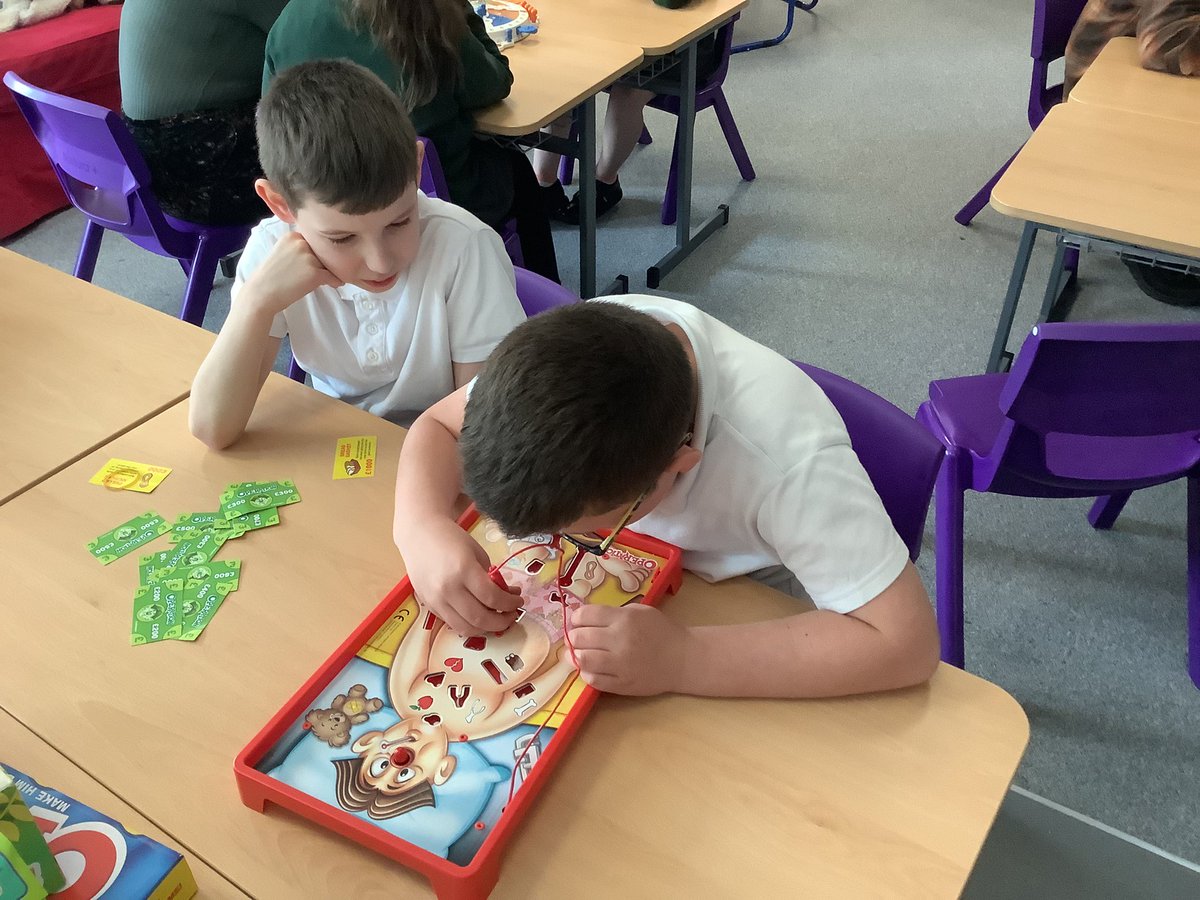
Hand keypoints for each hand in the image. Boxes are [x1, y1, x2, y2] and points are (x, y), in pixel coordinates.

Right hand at [241, 232, 341, 317]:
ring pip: (329, 263)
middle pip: (323, 251)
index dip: (317, 252)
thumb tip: (320, 253)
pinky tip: (335, 284)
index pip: (314, 240)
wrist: (261, 294)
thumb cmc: (270, 277)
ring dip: (329, 271)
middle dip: (324, 261)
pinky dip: (336, 281)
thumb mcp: (282, 252)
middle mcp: (301, 242)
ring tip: (321, 280)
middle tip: (320, 272)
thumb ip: (298, 249)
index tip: (317, 260)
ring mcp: (309, 257)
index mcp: (292, 236)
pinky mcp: (315, 273)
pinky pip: (333, 276)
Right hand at [401, 520, 521, 635]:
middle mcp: (448, 589)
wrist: (419, 534)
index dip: (510, 604)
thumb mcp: (478, 553)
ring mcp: (435, 600)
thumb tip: (505, 597)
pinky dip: (469, 624)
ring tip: (497, 619)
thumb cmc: (451, 538)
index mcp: (463, 570)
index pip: (492, 598)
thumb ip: (491, 577)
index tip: (519, 601)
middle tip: (512, 615)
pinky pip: (452, 623)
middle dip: (501, 622)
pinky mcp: (428, 606)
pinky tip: (479, 616)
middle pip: (480, 619)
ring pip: (465, 628)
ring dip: (485, 629)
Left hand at [568, 604, 689, 695]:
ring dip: (576, 655)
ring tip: (581, 653)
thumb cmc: (661, 631)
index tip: (577, 621)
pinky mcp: (621, 684)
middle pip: (579, 637)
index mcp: (623, 619)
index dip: (576, 617)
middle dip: (574, 636)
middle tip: (578, 638)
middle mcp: (619, 640)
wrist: (682, 658)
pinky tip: (592, 668)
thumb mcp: (639, 612)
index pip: (585, 615)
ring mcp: (620, 664)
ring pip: (582, 659)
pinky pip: (593, 680)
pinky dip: (587, 673)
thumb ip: (613, 613)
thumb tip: (583, 618)